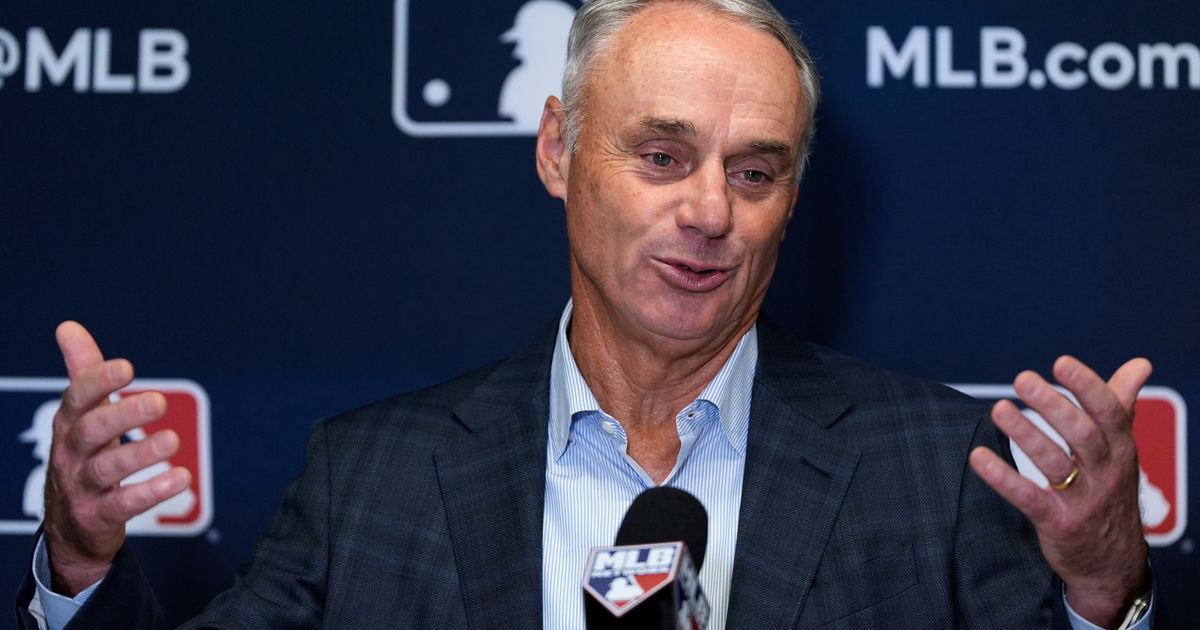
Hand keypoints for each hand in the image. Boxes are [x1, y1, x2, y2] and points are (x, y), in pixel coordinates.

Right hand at [43, 321, 191, 595]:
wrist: (69, 525)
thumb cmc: (83, 456)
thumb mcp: (81, 416)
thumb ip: (84, 373)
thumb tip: (68, 326)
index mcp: (68, 424)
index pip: (76, 398)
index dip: (98, 382)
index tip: (126, 367)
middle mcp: (70, 454)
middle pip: (90, 432)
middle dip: (122, 415)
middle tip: (159, 401)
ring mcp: (80, 487)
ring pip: (106, 469)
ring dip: (141, 454)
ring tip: (173, 440)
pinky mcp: (97, 516)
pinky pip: (124, 505)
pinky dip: (152, 492)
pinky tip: (182, 478)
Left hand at [969, 356, 1150, 628]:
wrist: (1114, 563)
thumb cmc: (1111, 492)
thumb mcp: (1123, 450)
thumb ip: (1122, 404)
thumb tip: (1140, 364)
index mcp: (1121, 449)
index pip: (1109, 412)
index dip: (1087, 386)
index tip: (1060, 363)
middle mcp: (1106, 472)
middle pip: (1082, 434)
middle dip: (1053, 405)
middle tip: (1022, 379)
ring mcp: (1083, 500)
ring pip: (1055, 463)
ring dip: (1026, 435)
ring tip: (999, 409)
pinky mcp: (1058, 524)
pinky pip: (1030, 498)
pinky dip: (1004, 478)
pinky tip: (979, 458)